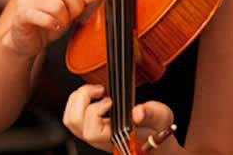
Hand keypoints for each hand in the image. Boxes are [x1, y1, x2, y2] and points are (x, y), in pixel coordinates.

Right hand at [3, 0, 103, 57]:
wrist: (29, 39)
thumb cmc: (49, 16)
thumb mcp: (71, 4)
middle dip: (77, 4)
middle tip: (74, 13)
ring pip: (58, 5)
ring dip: (66, 18)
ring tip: (61, 21)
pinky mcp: (22, 15)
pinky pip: (47, 18)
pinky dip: (55, 24)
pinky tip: (53, 25)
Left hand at [63, 84, 177, 152]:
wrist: (157, 142)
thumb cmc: (158, 131)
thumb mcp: (161, 118)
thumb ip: (151, 113)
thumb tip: (138, 112)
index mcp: (115, 139)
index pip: (91, 131)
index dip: (95, 111)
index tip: (109, 100)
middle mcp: (101, 139)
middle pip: (74, 122)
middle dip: (83, 98)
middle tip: (99, 90)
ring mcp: (94, 135)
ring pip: (70, 119)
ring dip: (78, 99)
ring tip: (95, 91)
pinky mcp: (91, 128)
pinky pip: (74, 117)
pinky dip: (78, 102)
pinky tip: (94, 96)